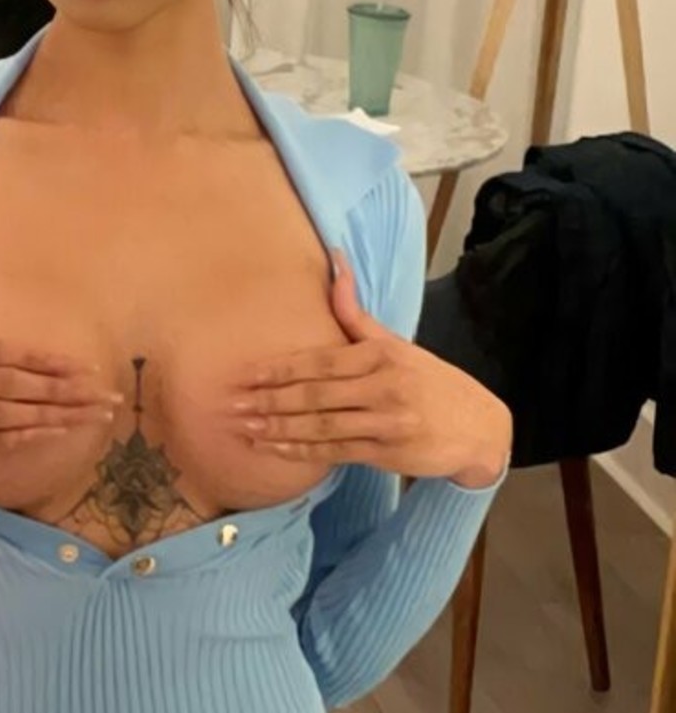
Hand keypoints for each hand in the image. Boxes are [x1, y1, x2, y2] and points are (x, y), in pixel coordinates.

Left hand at [223, 245, 511, 485]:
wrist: (479, 427)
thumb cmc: (431, 381)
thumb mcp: (396, 343)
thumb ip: (355, 314)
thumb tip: (333, 260)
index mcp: (382, 355)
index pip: (321, 361)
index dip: (280, 369)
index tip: (247, 374)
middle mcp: (384, 387)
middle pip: (315, 394)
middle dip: (270, 400)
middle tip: (233, 404)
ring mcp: (386, 422)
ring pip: (321, 426)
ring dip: (279, 428)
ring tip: (246, 427)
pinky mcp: (387, 452)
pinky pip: (336, 452)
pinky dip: (302, 451)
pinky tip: (276, 448)